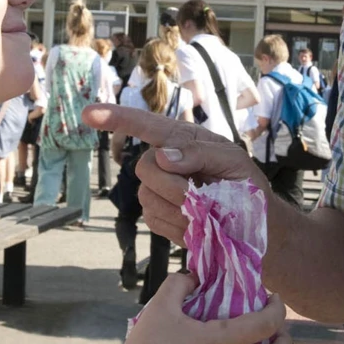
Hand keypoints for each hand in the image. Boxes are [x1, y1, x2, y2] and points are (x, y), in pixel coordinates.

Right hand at [83, 104, 266, 245]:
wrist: (254, 229)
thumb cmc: (247, 188)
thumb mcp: (234, 163)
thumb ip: (200, 154)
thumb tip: (162, 156)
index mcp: (184, 140)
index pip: (146, 125)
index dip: (116, 118)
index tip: (88, 114)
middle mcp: (166, 161)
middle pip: (144, 167)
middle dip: (173, 185)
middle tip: (201, 197)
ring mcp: (158, 189)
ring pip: (147, 196)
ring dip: (179, 209)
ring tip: (205, 213)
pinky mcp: (157, 216)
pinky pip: (153, 219)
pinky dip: (177, 226)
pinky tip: (195, 225)